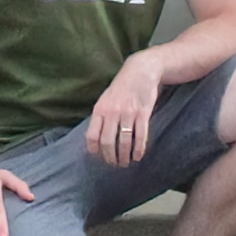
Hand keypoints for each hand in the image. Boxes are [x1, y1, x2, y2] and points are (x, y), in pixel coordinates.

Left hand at [86, 51, 166, 169]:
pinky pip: (140, 136)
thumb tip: (96, 139)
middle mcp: (112, 112)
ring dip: (124, 156)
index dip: (95, 150)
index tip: (99, 158)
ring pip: (124, 141)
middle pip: (107, 142)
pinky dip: (139, 149)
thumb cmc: (121, 87)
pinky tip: (138, 156)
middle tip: (115, 164)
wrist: (141, 71)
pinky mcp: (143, 113)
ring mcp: (128, 113)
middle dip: (110, 157)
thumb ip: (101, 117)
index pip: (92, 136)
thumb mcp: (105, 99)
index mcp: (100, 110)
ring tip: (126, 163)